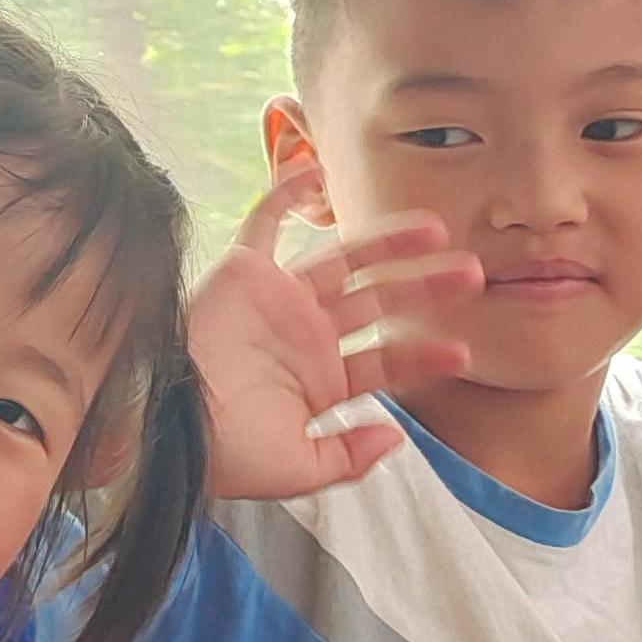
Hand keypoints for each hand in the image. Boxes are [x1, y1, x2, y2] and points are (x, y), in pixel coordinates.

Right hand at [191, 164, 480, 499]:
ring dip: (389, 244)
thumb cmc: (225, 453)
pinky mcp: (244, 272)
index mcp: (320, 383)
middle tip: (473, 274)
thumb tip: (394, 437)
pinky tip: (320, 172)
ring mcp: (278, 301)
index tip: (464, 353)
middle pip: (378, 303)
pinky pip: (265, 222)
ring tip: (437, 231)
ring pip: (344, 260)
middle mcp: (306, 336)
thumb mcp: (299, 470)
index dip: (424, 356)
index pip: (385, 362)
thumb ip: (349, 459)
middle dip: (425, 288)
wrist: (167, 425)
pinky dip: (286, 194)